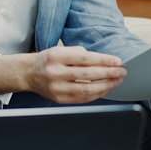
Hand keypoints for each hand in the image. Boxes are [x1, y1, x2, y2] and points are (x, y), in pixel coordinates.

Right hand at [0, 46, 125, 103]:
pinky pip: (83, 99)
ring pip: (87, 89)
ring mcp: (57, 88)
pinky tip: (105, 89)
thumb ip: (79, 53)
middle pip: (88, 75)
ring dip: (106, 85)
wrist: (29, 74)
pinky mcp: (59, 99)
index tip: (117, 61)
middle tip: (121, 71)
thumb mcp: (60, 50)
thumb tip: (103, 61)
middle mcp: (55, 73)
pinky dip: (96, 94)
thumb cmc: (47, 60)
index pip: (85, 59)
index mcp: (56, 57)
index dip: (104, 61)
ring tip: (116, 81)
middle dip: (108, 73)